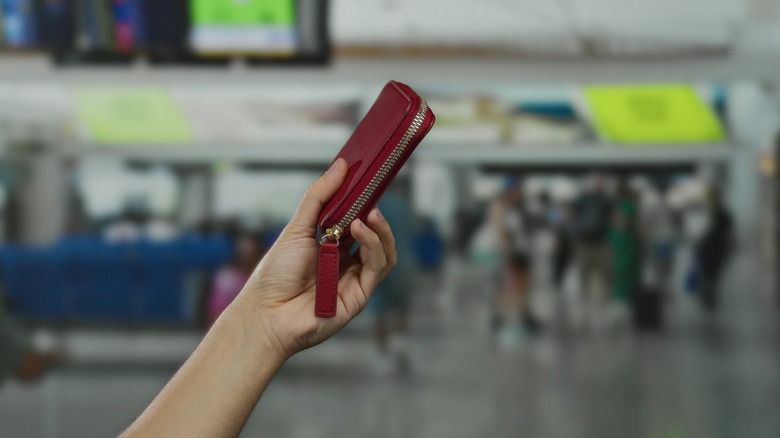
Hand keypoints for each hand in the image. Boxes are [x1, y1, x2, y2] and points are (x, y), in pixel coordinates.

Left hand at [233, 158, 396, 360]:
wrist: (266, 314)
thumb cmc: (275, 274)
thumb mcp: (297, 227)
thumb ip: (319, 196)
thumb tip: (342, 165)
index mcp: (331, 247)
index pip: (358, 221)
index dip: (366, 202)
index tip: (370, 180)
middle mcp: (346, 263)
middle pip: (375, 236)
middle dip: (377, 214)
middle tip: (374, 195)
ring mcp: (354, 280)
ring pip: (384, 252)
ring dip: (381, 231)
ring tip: (368, 215)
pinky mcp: (360, 296)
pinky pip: (378, 268)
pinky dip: (374, 246)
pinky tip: (361, 230)